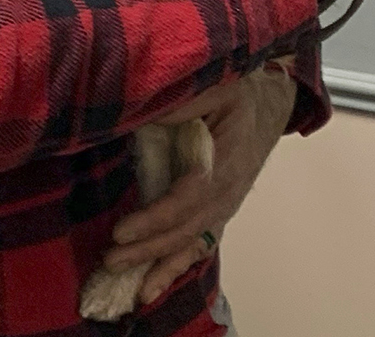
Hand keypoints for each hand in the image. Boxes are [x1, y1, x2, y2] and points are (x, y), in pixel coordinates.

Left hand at [104, 69, 296, 303]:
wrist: (264, 107)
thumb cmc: (236, 94)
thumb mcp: (216, 85)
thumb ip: (187, 99)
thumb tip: (150, 112)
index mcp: (227, 160)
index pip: (189, 197)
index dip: (156, 217)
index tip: (122, 231)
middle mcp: (228, 192)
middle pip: (187, 229)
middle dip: (149, 250)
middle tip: (110, 260)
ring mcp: (222, 207)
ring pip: (192, 244)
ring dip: (159, 267)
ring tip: (130, 289)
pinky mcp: (214, 213)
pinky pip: (195, 246)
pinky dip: (173, 268)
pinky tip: (149, 289)